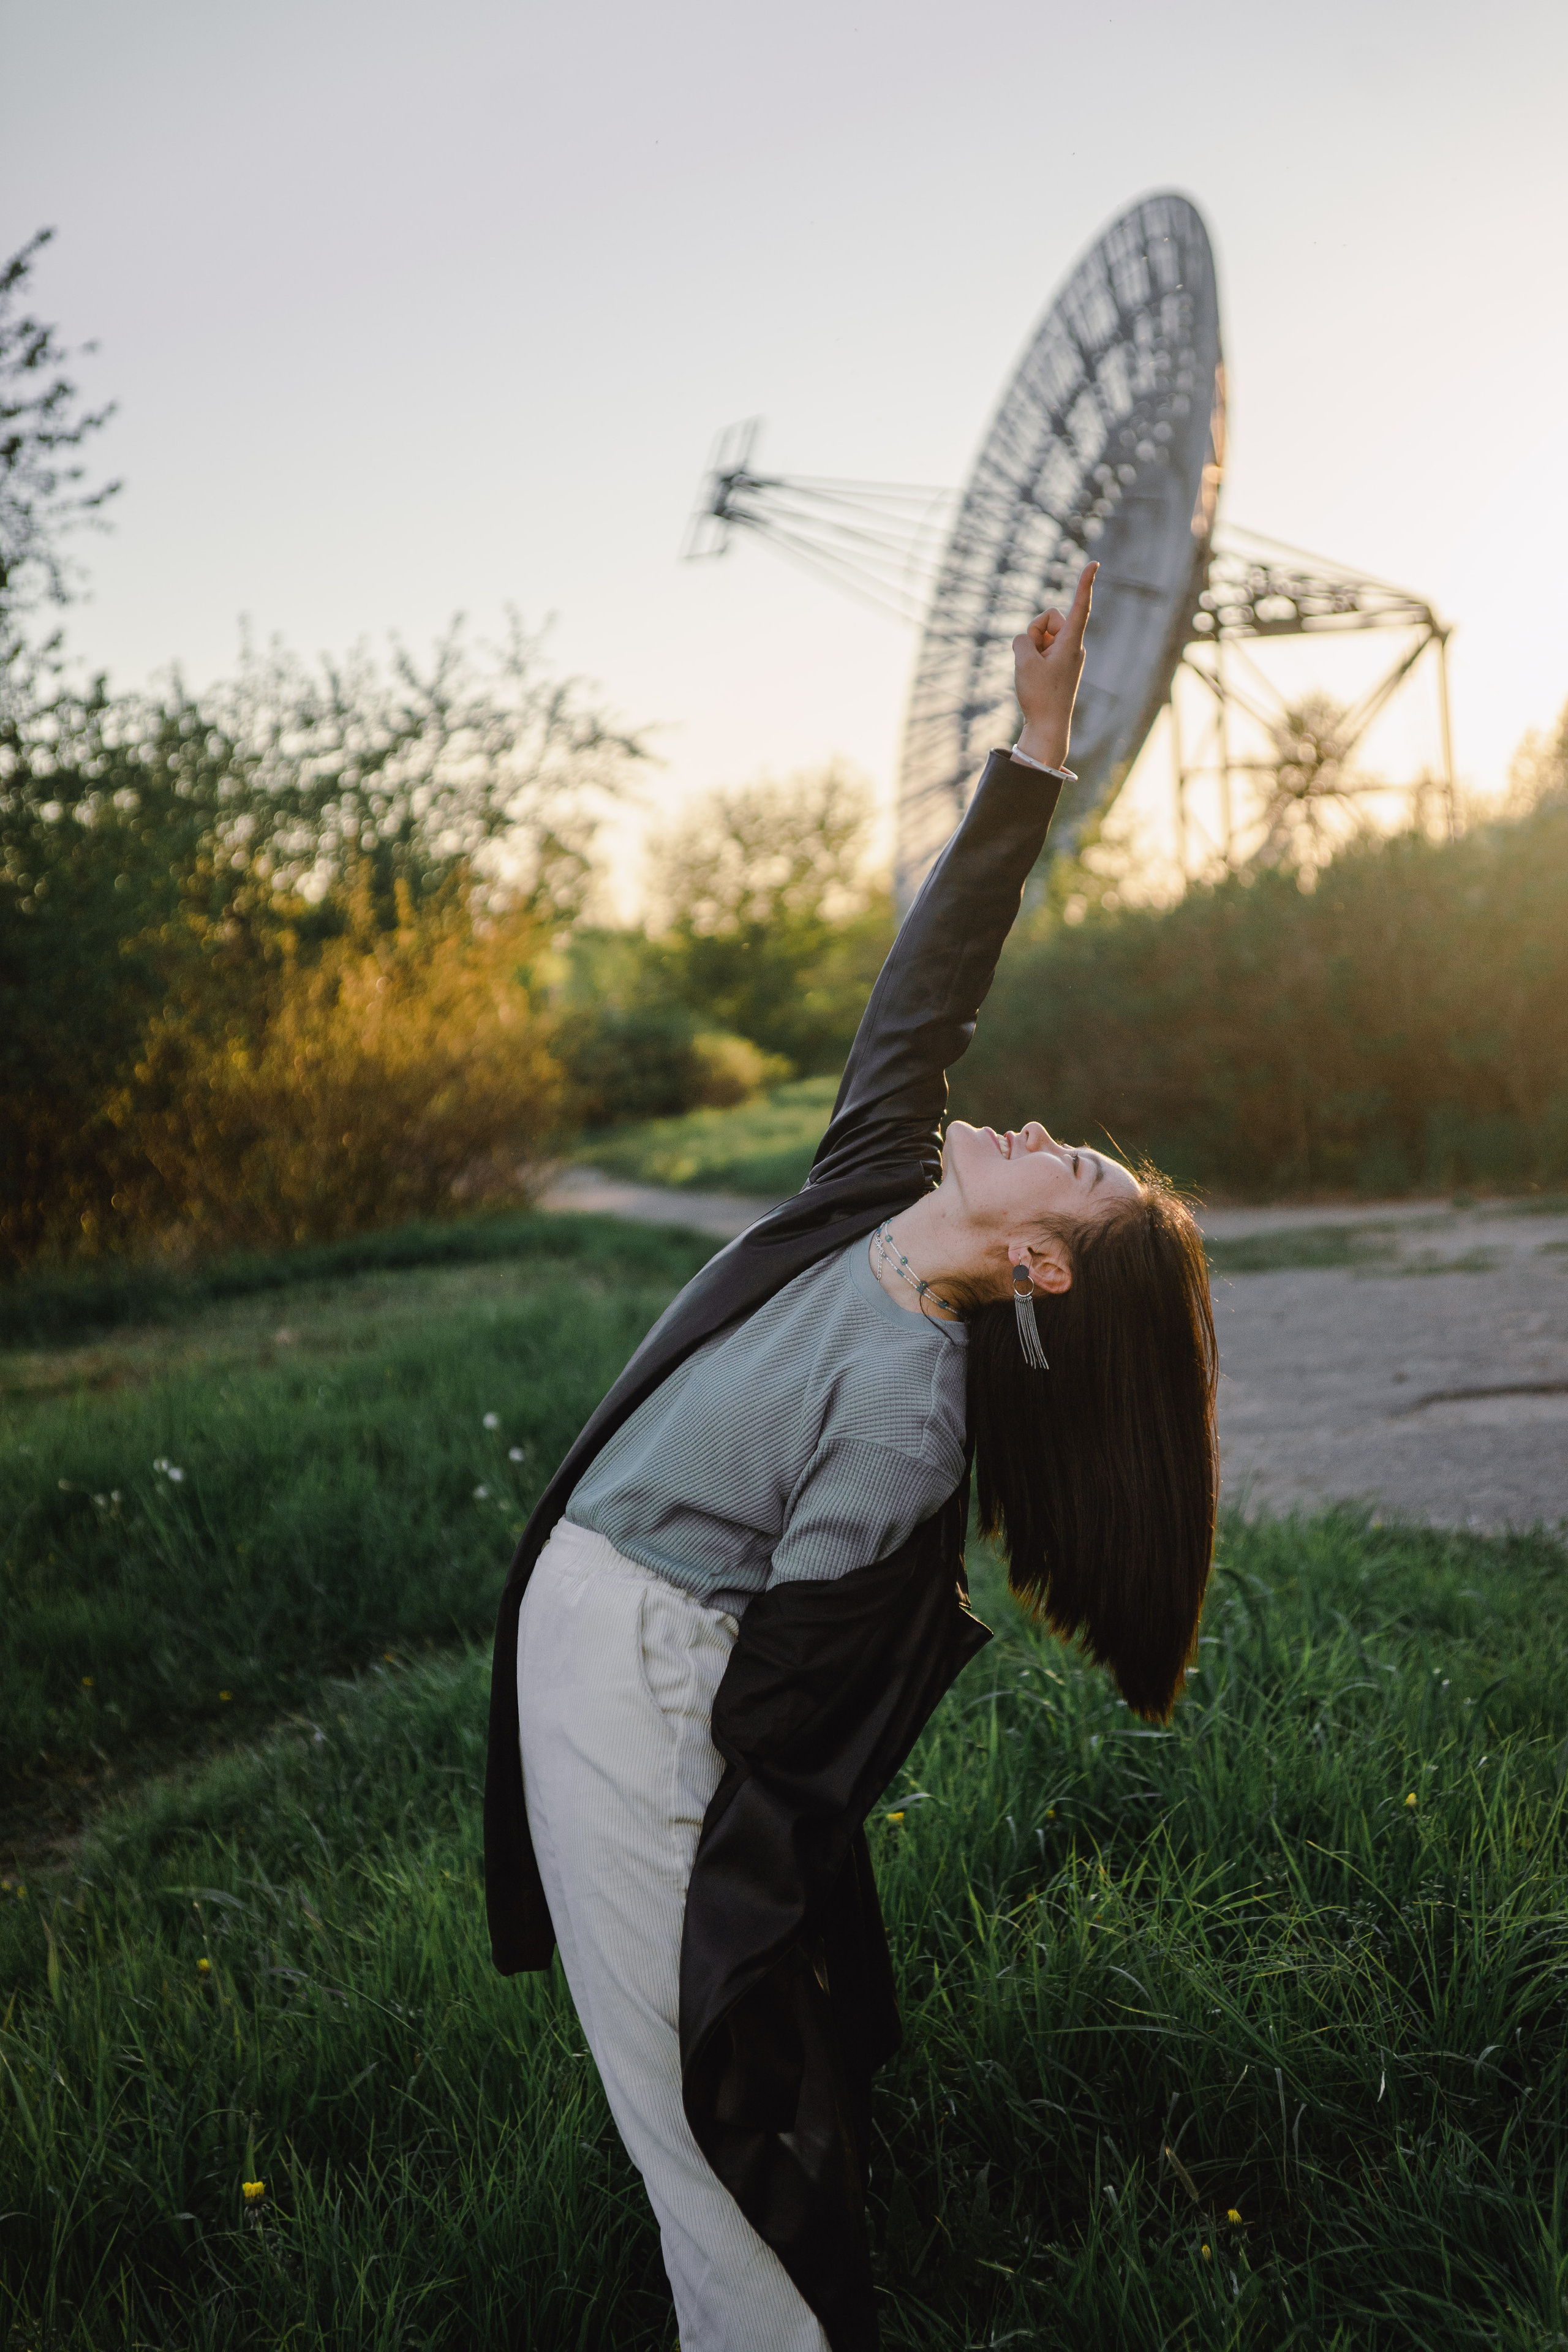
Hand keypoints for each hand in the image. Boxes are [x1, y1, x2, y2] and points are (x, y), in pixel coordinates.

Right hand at [1012, 561, 1096, 770]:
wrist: (1048, 728)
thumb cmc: (1039, 696)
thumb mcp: (1023, 662)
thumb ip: (1022, 640)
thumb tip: (1025, 640)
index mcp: (1071, 642)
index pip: (1080, 605)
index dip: (1085, 582)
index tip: (1094, 563)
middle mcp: (1073, 645)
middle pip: (1049, 618)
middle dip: (1035, 630)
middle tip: (1033, 658)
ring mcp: (1066, 655)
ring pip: (1042, 634)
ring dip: (1032, 647)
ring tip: (1033, 672)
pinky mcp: (1059, 664)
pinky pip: (1041, 648)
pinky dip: (1033, 657)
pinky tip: (1033, 677)